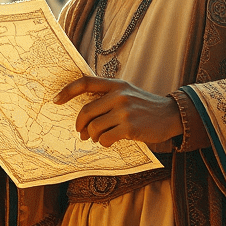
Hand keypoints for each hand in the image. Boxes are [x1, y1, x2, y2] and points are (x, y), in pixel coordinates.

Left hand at [54, 76, 181, 147]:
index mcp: (116, 84)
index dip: (67, 91)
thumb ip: (107, 97)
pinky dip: (104, 143)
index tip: (55, 100)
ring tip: (99, 138)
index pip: (85, 82)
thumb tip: (83, 116)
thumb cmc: (144, 107)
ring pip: (94, 127)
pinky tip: (110, 142)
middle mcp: (119, 95)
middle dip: (80, 125)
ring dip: (93, 136)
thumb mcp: (127, 93)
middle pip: (86, 111)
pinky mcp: (129, 127)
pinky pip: (105, 139)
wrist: (171, 115)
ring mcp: (124, 111)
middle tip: (81, 133)